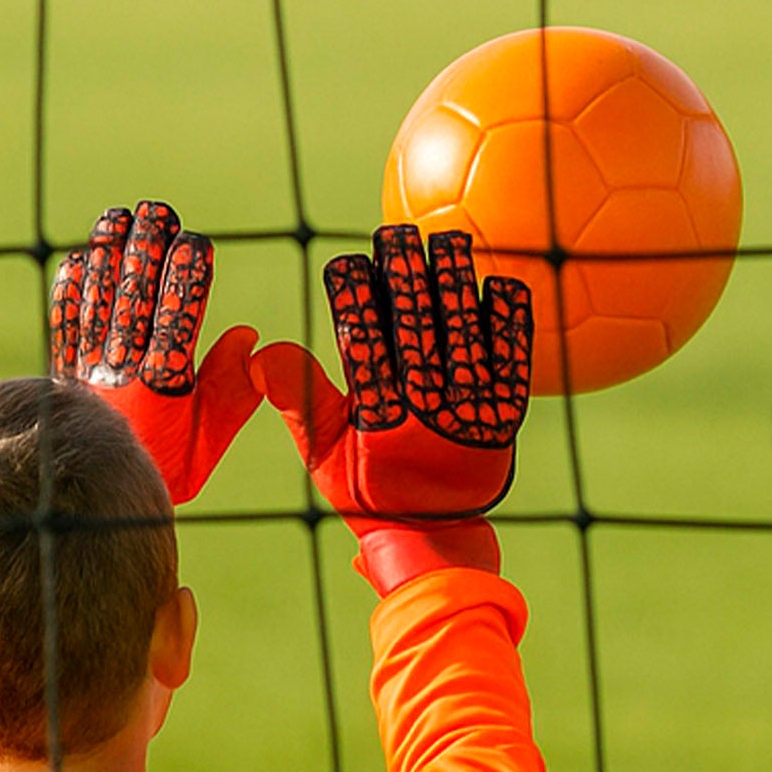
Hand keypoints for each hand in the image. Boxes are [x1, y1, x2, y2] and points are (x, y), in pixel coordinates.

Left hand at [50, 201, 259, 505]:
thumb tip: (247, 337)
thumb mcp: (209, 440)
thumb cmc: (166, 469)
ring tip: (117, 218)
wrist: (96, 503)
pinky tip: (79, 260)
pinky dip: (70, 290)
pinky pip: (63, 324)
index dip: (187, 277)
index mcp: (164, 389)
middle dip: (146, 249)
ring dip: (107, 256)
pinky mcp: (62, 375)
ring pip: (97, 301)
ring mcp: (87, 371)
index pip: (178, 319)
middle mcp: (121, 375)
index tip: (197, 243)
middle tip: (157, 212)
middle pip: (134, 298)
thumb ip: (232, 391)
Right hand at [251, 225, 531, 592]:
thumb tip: (258, 353)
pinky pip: (513, 360)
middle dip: (405, 276)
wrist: (432, 534)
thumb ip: (298, 400)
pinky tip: (503, 282)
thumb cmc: (369, 488)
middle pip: (416, 329)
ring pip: (463, 334)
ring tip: (445, 243)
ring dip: (454, 284)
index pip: (362, 344)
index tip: (346, 264)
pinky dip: (509, 321)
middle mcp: (426, 413)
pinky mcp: (505, 417)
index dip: (354, 300)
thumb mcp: (323, 452)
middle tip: (396, 236)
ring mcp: (469, 413)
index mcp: (378, 420)